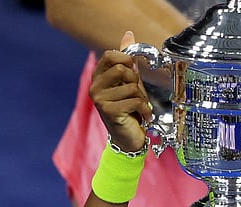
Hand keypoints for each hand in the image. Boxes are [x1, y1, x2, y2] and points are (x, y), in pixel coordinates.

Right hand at [90, 31, 152, 152]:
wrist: (128, 138)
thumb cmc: (129, 108)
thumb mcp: (130, 81)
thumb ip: (127, 59)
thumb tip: (128, 34)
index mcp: (98, 76)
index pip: (110, 55)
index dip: (126, 60)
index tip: (133, 73)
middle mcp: (95, 87)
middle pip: (122, 69)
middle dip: (136, 82)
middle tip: (136, 95)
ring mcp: (99, 99)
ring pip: (131, 87)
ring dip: (142, 98)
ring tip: (138, 108)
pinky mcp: (108, 111)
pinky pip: (135, 101)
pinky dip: (145, 110)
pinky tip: (142, 117)